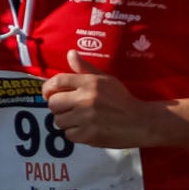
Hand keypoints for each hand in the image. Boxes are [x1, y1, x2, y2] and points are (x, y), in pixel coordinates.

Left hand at [42, 72, 172, 149]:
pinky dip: (74, 133)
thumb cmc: (122, 99)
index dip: (48, 88)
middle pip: (53, 103)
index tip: (48, 94)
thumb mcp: (106, 79)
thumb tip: (70, 54)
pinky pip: (68, 135)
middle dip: (57, 106)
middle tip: (67, 108)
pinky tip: (86, 129)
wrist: (141, 121)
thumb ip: (85, 69)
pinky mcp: (89, 135)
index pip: (58, 81)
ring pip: (59, 121)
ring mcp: (87, 118)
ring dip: (65, 121)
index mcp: (90, 82)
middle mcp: (86, 99)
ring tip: (78, 119)